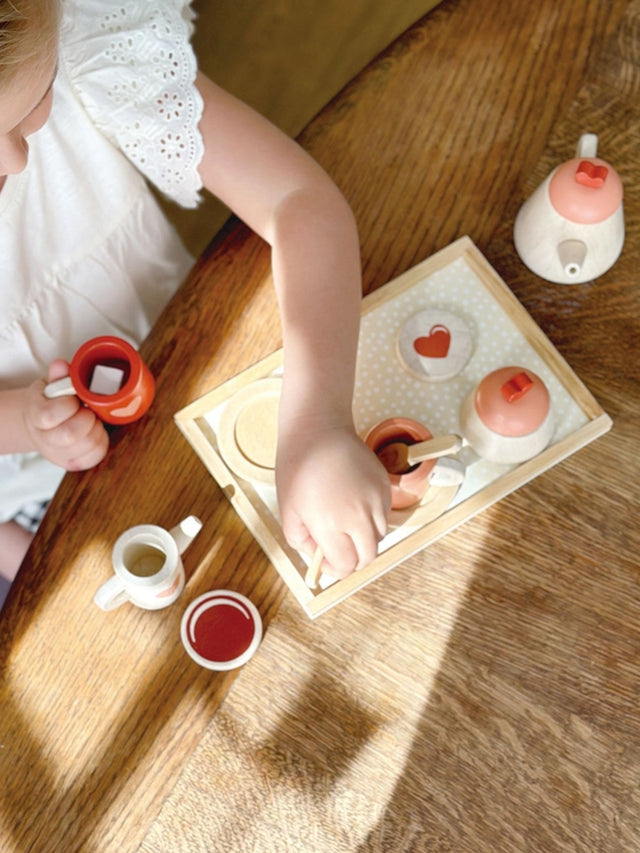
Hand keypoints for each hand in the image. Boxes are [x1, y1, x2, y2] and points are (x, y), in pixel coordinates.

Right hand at [22, 360, 109, 469]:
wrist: (44, 423)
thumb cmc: (51, 400)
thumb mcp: (51, 383)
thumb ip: (58, 375)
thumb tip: (61, 365)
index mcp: (36, 416)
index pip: (49, 415)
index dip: (68, 404)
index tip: (74, 398)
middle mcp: (44, 439)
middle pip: (69, 435)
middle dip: (87, 418)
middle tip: (88, 410)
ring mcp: (58, 454)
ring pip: (87, 446)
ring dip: (97, 429)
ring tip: (93, 419)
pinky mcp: (73, 464)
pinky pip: (95, 457)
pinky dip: (102, 442)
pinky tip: (96, 431)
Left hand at [276, 423, 390, 578]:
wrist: (318, 430)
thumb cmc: (298, 468)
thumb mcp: (288, 511)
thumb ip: (302, 542)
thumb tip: (317, 556)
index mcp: (331, 524)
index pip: (345, 565)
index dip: (334, 568)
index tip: (325, 561)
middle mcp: (359, 515)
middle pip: (368, 556)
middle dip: (353, 560)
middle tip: (338, 551)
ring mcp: (376, 500)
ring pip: (379, 536)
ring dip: (363, 538)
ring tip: (343, 521)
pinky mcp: (385, 486)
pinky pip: (384, 514)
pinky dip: (372, 518)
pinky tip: (353, 503)